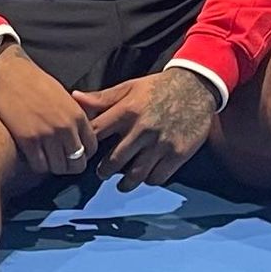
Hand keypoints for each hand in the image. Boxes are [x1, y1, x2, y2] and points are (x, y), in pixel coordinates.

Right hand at [0, 42, 97, 180]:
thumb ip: (74, 116)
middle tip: (59, 160)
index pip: (91, 148)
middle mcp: (66, 127)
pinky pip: (40, 166)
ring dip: (53, 166)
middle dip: (70, 165)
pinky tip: (33, 156)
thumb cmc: (35, 82)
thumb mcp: (64, 96)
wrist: (9, 73)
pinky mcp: (28, 140)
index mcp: (77, 115)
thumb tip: (79, 136)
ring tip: (45, 158)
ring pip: (59, 168)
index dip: (83, 154)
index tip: (73, 153)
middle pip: (77, 163)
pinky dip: (38, 165)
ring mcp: (47, 135)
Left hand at [74, 66, 217, 191]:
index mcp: (126, 111)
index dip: (87, 146)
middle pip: (114, 161)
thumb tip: (75, 98)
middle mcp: (142, 129)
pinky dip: (149, 180)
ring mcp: (161, 144)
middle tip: (102, 174)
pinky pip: (158, 177)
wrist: (196, 88)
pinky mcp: (177, 154)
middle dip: (104, 171)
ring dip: (125, 183)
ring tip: (121, 183)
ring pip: (136, 174)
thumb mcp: (129, 88)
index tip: (85, 153)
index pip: (96, 134)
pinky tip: (146, 176)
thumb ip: (101, 98)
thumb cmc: (157, 88)